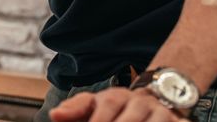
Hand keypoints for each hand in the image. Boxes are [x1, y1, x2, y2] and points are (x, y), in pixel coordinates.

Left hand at [49, 88, 181, 121]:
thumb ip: (75, 110)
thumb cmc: (116, 107)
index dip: (97, 121)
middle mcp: (139, 103)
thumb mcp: (94, 104)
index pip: (106, 107)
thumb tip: (55, 115)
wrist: (154, 97)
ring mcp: (161, 113)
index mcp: (115, 97)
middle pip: (129, 119)